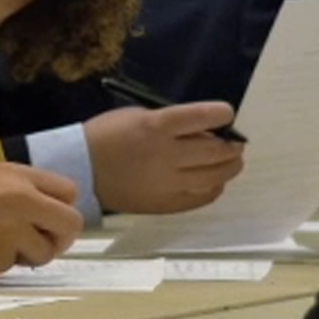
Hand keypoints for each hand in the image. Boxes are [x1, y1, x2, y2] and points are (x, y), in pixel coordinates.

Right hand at [0, 163, 83, 277]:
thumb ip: (19, 188)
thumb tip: (46, 205)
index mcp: (16, 175)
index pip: (68, 190)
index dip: (60, 208)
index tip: (51, 220)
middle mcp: (23, 198)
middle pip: (71, 222)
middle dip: (60, 237)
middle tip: (44, 244)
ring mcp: (15, 228)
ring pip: (47, 251)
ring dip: (29, 255)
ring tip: (0, 247)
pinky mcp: (4, 256)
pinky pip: (18, 265)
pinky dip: (5, 264)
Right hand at [84, 103, 245, 213]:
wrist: (82, 171)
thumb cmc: (107, 136)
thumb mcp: (137, 116)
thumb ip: (170, 122)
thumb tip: (202, 131)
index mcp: (157, 127)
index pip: (203, 117)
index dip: (222, 114)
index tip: (227, 115)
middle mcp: (167, 155)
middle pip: (216, 151)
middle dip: (232, 145)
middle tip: (236, 144)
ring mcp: (167, 183)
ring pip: (214, 177)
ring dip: (229, 168)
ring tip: (230, 162)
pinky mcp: (165, 204)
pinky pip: (201, 198)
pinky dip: (213, 188)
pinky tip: (213, 181)